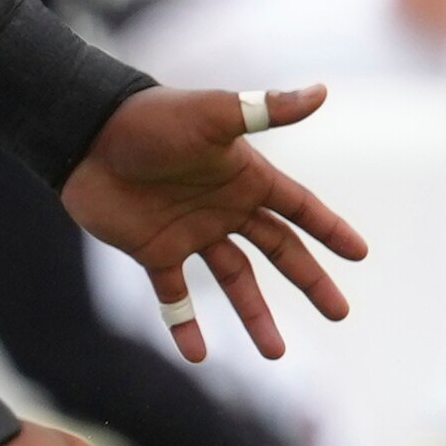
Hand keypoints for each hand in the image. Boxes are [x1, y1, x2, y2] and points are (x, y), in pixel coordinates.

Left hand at [61, 82, 365, 360]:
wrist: (86, 135)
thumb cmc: (153, 120)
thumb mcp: (214, 114)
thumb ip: (268, 109)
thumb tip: (323, 92)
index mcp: (246, 179)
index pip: (300, 209)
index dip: (330, 230)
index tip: (360, 253)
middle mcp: (226, 209)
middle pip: (280, 252)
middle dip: (310, 282)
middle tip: (339, 313)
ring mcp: (191, 233)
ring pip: (236, 281)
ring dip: (255, 315)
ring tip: (275, 354)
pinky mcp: (153, 252)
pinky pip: (174, 296)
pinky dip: (185, 324)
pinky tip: (197, 354)